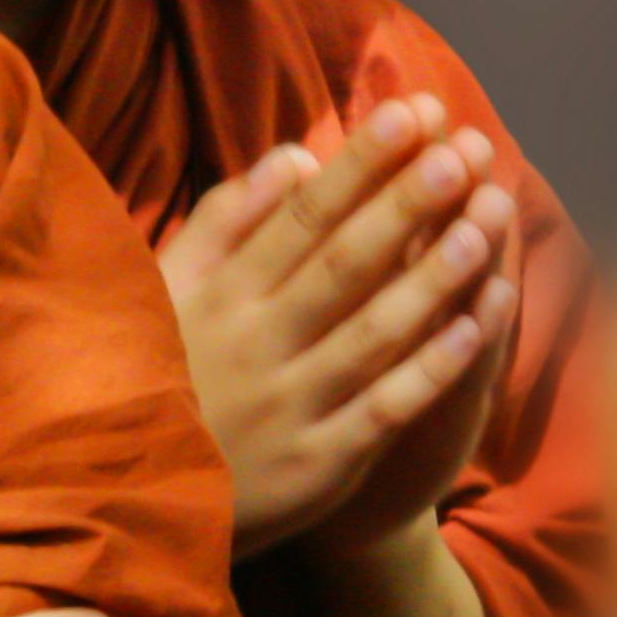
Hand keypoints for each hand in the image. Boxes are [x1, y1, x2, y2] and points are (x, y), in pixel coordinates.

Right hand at [158, 95, 517, 553]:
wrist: (132, 501)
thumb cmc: (162, 377)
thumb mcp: (167, 291)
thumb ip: (226, 221)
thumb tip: (297, 156)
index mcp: (222, 294)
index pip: (301, 217)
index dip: (361, 164)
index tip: (412, 114)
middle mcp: (256, 343)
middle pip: (342, 263)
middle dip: (405, 204)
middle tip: (464, 152)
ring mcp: (289, 406)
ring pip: (371, 332)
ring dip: (431, 277)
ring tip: (484, 223)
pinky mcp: (317, 465)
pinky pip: (382, 410)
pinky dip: (428, 368)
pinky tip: (474, 327)